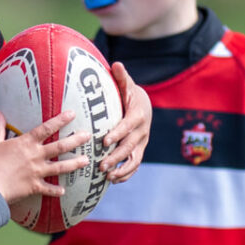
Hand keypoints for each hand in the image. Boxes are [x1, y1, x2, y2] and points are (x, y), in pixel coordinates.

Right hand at [0, 109, 88, 205]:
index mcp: (26, 143)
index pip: (46, 128)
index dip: (60, 120)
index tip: (72, 114)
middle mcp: (35, 156)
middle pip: (60, 146)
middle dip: (76, 140)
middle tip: (88, 136)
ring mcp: (37, 172)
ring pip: (60, 167)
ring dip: (74, 164)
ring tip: (86, 161)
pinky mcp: (34, 187)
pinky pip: (48, 189)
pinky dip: (56, 191)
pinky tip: (63, 191)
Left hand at [100, 64, 150, 182]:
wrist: (144, 105)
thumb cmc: (129, 94)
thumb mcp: (126, 84)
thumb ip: (121, 77)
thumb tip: (116, 64)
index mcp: (137, 115)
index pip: (127, 126)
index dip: (117, 133)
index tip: (103, 141)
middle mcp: (142, 131)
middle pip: (129, 146)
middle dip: (115, 156)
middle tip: (101, 165)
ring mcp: (142, 143)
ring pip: (134, 159)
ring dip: (121, 169)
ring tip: (107, 177)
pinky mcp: (140, 150)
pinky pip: (135, 165)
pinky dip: (126, 174)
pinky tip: (113, 181)